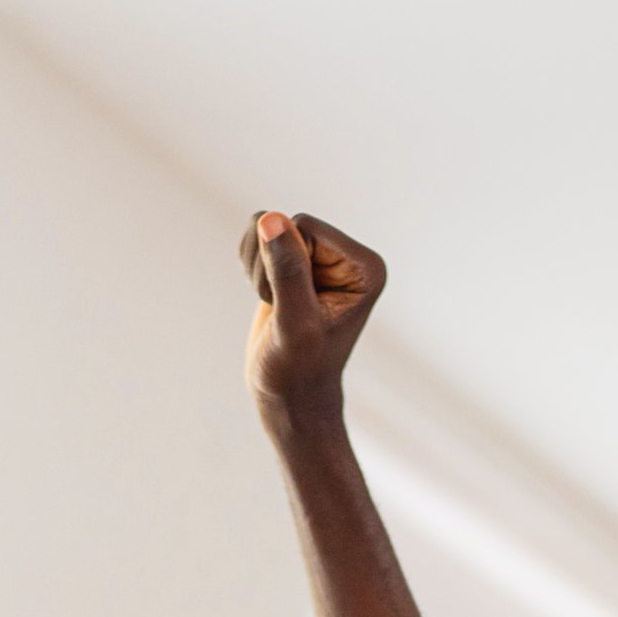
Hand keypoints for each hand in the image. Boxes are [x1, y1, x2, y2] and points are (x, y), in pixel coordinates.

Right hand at [239, 210, 384, 427]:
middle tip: (281, 309)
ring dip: (258, 269)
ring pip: (269, 227)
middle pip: (287, 224)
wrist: (290, 398)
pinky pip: (260, 237)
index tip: (292, 305)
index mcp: (365, 267)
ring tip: (276, 306)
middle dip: (269, 266)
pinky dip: (252, 268)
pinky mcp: (297, 263)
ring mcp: (322, 258)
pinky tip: (268, 299)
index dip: (284, 262)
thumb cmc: (298, 370)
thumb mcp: (294, 322)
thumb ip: (287, 270)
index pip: (305, 227)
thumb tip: (271, 218)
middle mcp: (348, 257)